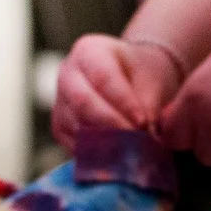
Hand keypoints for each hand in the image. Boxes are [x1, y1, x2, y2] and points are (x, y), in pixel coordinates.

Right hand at [53, 34, 181, 146]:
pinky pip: (73, 142)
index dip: (124, 103)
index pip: (103, 78)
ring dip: (105, 142)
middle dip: (112, 125)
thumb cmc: (141, 73)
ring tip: (131, 152)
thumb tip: (144, 136)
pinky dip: (95, 153)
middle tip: (136, 141)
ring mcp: (59, 101)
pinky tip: (117, 159)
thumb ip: (148, 104)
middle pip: (83, 102)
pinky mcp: (60, 126)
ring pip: (76, 126)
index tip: (144, 122)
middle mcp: (68, 73)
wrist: (130, 79)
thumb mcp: (151, 79)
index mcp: (89, 51)